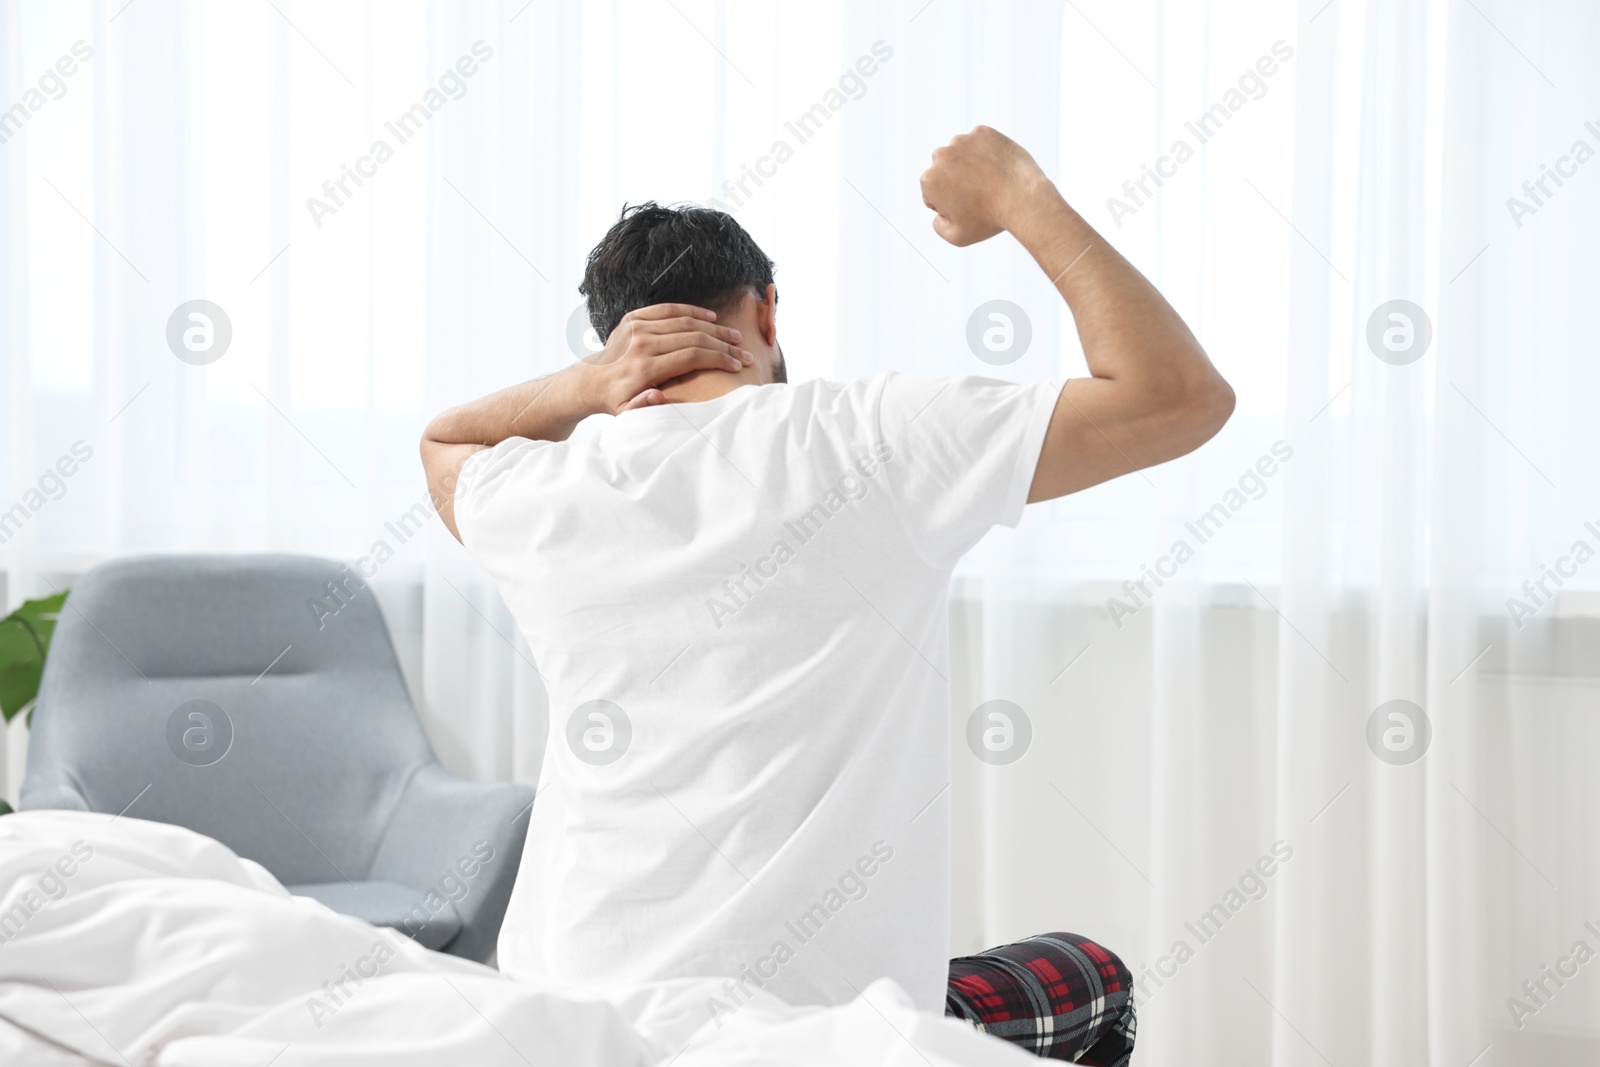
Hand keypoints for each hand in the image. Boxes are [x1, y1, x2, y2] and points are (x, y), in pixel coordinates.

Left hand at [583, 303, 751, 412]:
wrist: (590, 381)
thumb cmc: (617, 401)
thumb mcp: (627, 414)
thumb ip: (643, 407)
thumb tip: (657, 395)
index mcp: (644, 368)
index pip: (691, 356)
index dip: (719, 358)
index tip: (737, 365)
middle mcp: (641, 344)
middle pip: (693, 337)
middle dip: (723, 344)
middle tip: (744, 351)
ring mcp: (637, 328)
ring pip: (685, 321)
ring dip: (714, 328)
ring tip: (734, 336)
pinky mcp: (633, 318)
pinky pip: (668, 309)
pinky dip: (692, 311)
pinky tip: (711, 317)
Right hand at [919, 125, 1050, 246]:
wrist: (1023, 198)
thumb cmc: (990, 219)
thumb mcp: (958, 236)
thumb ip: (939, 226)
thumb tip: (938, 215)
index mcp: (929, 180)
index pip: (932, 192)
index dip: (949, 203)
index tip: (966, 207)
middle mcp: (940, 155)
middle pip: (945, 170)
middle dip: (956, 180)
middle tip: (978, 194)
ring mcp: (962, 141)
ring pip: (961, 153)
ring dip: (970, 164)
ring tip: (989, 180)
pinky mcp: (982, 132)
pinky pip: (980, 142)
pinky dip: (986, 152)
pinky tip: (997, 168)